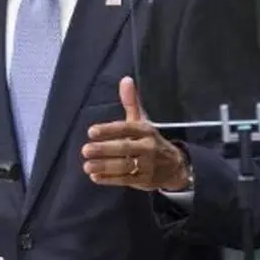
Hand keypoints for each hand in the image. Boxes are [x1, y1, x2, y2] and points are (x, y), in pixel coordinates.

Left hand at [81, 76, 189, 190]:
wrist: (174, 166)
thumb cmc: (149, 140)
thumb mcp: (142, 120)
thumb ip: (131, 102)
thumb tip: (125, 79)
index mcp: (146, 130)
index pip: (126, 129)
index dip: (108, 130)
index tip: (91, 131)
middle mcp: (148, 147)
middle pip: (124, 148)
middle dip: (104, 150)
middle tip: (85, 150)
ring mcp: (147, 165)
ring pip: (124, 166)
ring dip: (104, 166)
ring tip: (87, 166)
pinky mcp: (144, 180)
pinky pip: (125, 180)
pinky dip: (109, 179)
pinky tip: (95, 176)